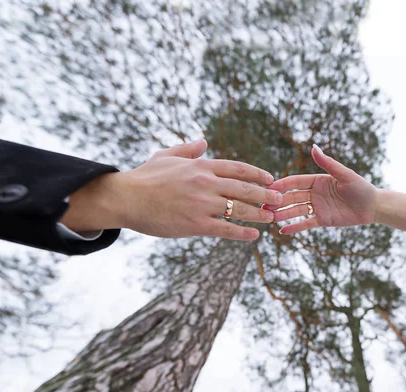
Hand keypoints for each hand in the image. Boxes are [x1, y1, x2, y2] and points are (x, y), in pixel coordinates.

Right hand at [61, 139, 283, 240]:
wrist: (126, 198)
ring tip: (271, 218)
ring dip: (259, 214)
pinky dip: (243, 233)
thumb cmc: (144, 177)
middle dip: (266, 195)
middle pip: (245, 189)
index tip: (270, 179)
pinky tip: (254, 236)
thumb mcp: (166, 155)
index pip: (238, 168)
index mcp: (201, 166)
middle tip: (279, 199)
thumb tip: (204, 142)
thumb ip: (187, 149)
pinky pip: (226, 229)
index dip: (257, 174)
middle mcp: (206, 183)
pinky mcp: (195, 224)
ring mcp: (202, 204)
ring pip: (240, 210)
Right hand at [264, 144, 378, 234]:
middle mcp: (314, 193)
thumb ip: (328, 163)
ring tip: (269, 218)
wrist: (373, 207)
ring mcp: (317, 207)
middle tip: (263, 205)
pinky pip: (306, 224)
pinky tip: (282, 231)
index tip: (269, 187)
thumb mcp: (345, 175)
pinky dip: (294, 228)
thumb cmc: (361, 188)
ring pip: (295, 210)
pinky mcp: (322, 220)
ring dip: (282, 214)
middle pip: (292, 197)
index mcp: (317, 180)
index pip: (295, 182)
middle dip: (277, 201)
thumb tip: (313, 147)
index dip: (282, 184)